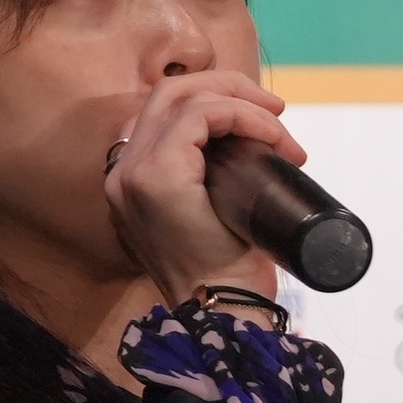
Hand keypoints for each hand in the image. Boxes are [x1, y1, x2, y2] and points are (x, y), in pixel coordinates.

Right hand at [102, 67, 296, 303]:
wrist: (222, 312)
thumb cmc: (227, 273)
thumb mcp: (215, 213)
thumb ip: (208, 180)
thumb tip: (252, 145)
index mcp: (132, 177)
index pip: (164, 113)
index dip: (215, 104)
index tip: (265, 124)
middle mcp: (122, 170)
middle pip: (168, 94)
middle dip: (228, 89)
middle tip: (276, 110)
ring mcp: (132, 171)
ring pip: (181, 96)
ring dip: (240, 102)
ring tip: (280, 126)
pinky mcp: (156, 175)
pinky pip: (200, 116)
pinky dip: (240, 114)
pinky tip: (270, 133)